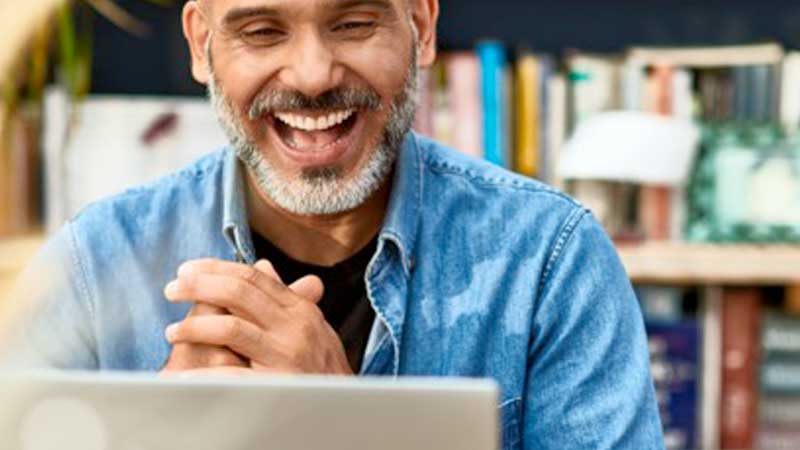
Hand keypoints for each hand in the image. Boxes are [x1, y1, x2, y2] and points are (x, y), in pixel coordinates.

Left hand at [163, 259, 352, 375]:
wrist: (347, 407)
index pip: (252, 277)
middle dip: (198, 286)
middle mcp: (295, 327)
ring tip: (172, 332)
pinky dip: (202, 378)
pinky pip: (232, 377)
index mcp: (300, 309)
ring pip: (231, 328)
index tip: (187, 269)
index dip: (215, 268)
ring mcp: (287, 355)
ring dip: (194, 327)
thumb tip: (261, 265)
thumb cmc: (324, 367)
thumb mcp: (311, 326)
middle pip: (239, 293)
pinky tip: (181, 378)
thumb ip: (285, 297)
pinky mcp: (278, 385)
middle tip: (171, 289)